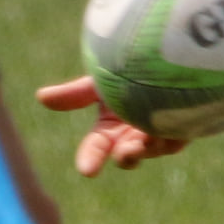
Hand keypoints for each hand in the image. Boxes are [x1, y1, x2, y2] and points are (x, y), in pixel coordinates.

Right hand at [36, 76, 187, 176]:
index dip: (91, 158)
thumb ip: (76, 93)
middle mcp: (133, 133)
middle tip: (125, 151)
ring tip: (146, 135)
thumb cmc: (128, 66)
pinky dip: (170, 134)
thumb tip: (40, 97)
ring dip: (149, 145)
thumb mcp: (100, 81)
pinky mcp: (184, 126)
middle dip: (126, 156)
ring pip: (153, 149)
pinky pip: (176, 137)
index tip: (87, 171)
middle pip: (127, 154)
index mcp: (110, 126)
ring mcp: (159, 131)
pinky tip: (168, 126)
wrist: (164, 53)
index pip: (97, 146)